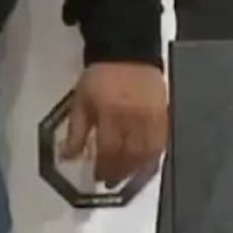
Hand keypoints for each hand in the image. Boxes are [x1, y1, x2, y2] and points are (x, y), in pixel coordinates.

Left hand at [60, 61, 167, 187]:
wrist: (126, 50)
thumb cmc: (100, 76)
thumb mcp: (80, 100)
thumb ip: (75, 131)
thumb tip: (67, 158)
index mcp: (111, 112)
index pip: (110, 149)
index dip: (104, 167)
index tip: (97, 176)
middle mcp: (134, 117)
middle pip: (130, 155)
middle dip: (120, 172)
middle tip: (111, 182)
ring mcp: (152, 116)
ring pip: (148, 152)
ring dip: (137, 169)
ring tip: (127, 175)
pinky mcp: (165, 113)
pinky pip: (162, 142)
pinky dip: (154, 157)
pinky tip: (145, 163)